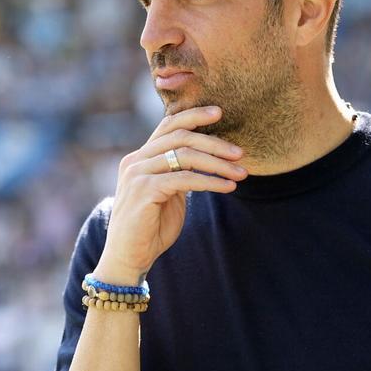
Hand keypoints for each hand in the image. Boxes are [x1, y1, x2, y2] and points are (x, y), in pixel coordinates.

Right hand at [95, 106, 246, 282]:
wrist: (129, 257)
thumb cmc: (151, 228)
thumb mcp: (169, 193)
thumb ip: (180, 173)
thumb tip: (206, 158)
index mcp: (140, 157)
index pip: (168, 126)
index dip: (194, 115)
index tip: (219, 112)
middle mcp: (135, 161)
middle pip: (180, 136)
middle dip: (215, 143)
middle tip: (241, 153)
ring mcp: (137, 174)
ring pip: (185, 155)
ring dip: (218, 163)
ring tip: (240, 173)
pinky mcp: (144, 191)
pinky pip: (184, 179)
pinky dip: (210, 181)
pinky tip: (228, 187)